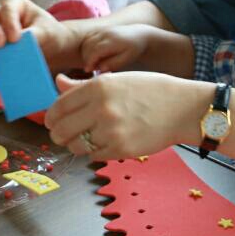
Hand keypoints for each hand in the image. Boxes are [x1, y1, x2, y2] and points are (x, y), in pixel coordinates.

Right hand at [0, 0, 77, 54]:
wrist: (49, 44)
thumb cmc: (47, 32)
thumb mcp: (47, 31)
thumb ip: (35, 36)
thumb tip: (23, 45)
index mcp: (15, 3)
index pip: (8, 10)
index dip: (10, 23)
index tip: (15, 39)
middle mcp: (0, 10)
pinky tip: (0, 63)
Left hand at [44, 72, 209, 160]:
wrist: (183, 108)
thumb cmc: (151, 90)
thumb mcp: (116, 79)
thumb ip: (83, 86)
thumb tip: (58, 82)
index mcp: (98, 87)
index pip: (58, 107)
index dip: (51, 117)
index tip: (52, 121)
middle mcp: (102, 109)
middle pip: (61, 130)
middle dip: (58, 134)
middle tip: (63, 134)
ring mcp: (111, 131)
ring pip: (75, 146)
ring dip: (75, 144)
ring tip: (86, 138)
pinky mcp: (121, 150)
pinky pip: (93, 156)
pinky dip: (93, 152)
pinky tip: (103, 142)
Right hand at [81, 24, 158, 72]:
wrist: (139, 34)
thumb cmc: (134, 49)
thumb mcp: (127, 59)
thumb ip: (114, 64)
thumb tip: (100, 68)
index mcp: (113, 41)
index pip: (95, 50)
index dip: (89, 61)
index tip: (88, 70)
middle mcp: (106, 33)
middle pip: (88, 45)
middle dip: (86, 58)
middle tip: (90, 67)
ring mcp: (102, 29)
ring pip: (86, 41)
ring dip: (85, 52)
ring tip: (91, 62)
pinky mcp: (101, 29)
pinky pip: (88, 37)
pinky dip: (86, 46)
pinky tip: (91, 55)